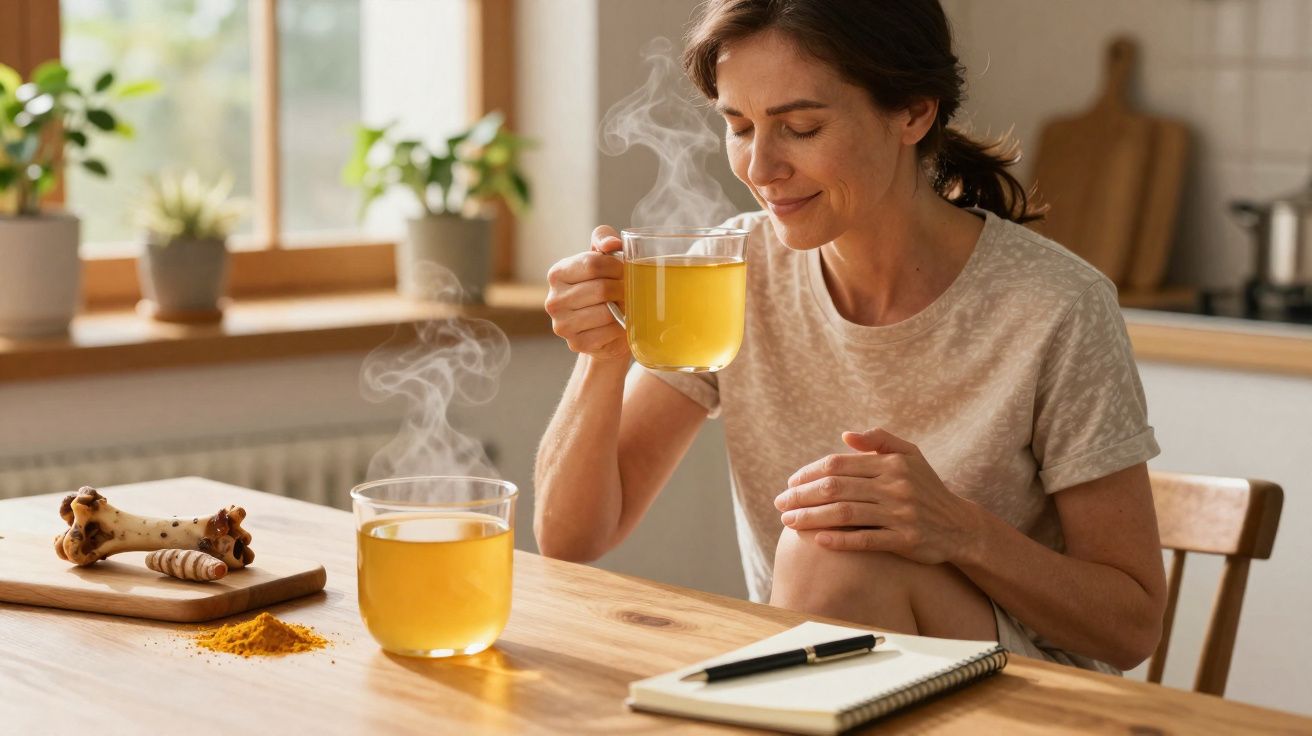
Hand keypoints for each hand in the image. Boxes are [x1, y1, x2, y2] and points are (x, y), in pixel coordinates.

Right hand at [545, 225, 628, 361]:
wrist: (604, 326)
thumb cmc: (604, 285)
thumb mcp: (602, 257)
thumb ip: (604, 239)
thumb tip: (612, 243)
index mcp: (557, 273)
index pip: (593, 264)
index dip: (616, 266)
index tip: (625, 270)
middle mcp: (553, 300)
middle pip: (601, 289)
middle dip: (622, 288)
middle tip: (630, 290)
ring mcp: (562, 324)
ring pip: (605, 312)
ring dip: (623, 309)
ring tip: (626, 305)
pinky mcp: (576, 344)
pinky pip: (607, 333)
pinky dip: (620, 328)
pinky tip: (620, 323)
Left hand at [773, 428, 981, 564]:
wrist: (959, 526)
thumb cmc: (926, 488)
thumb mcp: (910, 455)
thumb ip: (880, 440)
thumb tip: (846, 435)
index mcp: (891, 463)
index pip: (838, 464)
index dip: (809, 472)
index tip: (790, 483)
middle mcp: (895, 486)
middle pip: (836, 488)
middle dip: (802, 496)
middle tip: (780, 503)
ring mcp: (900, 514)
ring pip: (845, 514)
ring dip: (811, 518)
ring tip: (789, 522)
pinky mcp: (905, 540)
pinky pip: (865, 540)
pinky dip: (839, 540)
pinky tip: (817, 540)